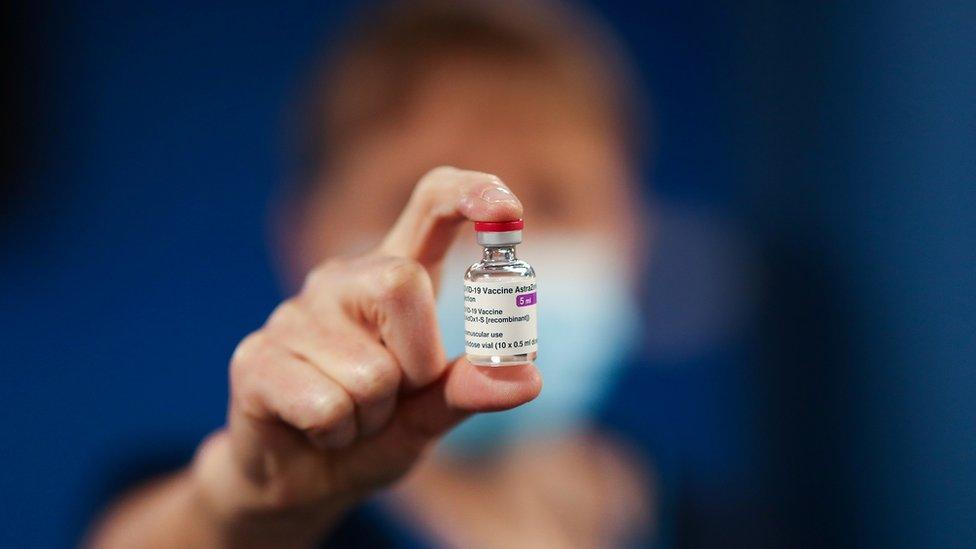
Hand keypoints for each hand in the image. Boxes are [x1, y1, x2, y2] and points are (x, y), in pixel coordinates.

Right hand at [191, 167, 541, 545]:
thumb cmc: (373, 432)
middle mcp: (342, 281)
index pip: (432, 202)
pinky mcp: (255, 357)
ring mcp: (293, 314)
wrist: (302, 480)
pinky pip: (327, 407)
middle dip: (417, 362)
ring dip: (373, 416)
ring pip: (369, 370)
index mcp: (394, 277)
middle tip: (396, 395)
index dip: (471, 192)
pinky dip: (337, 435)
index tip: (510, 209)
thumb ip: (468, 389)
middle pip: (401, 282)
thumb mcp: (430, 414)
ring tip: (351, 418)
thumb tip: (528, 378)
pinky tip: (317, 431)